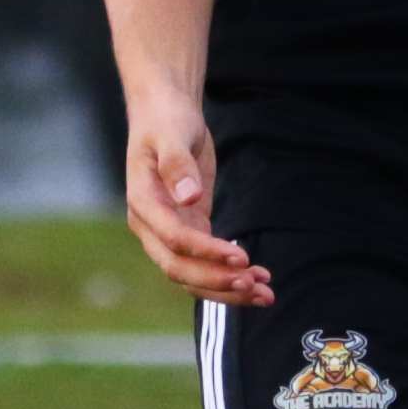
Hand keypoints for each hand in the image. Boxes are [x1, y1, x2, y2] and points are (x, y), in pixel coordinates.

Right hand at [123, 91, 264, 305]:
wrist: (164, 114)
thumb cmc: (166, 120)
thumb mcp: (171, 135)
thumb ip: (177, 166)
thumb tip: (189, 197)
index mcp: (143, 202)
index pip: (174, 239)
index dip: (207, 252)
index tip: (241, 257)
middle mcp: (150, 225)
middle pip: (179, 268)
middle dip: (217, 282)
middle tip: (255, 285)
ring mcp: (167, 231)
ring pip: (192, 275)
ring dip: (226, 288)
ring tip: (264, 294)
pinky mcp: (187, 230)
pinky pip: (204, 263)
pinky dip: (228, 275)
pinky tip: (258, 280)